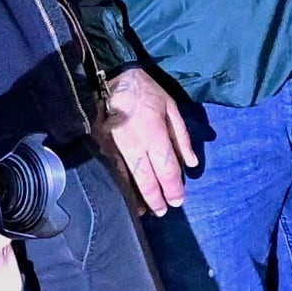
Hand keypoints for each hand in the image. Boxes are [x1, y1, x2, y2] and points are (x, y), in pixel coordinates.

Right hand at [100, 64, 196, 214]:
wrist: (108, 79)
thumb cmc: (145, 92)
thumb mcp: (171, 108)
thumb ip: (181, 137)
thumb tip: (191, 163)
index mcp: (155, 136)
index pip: (166, 169)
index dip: (172, 188)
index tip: (177, 201)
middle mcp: (135, 146)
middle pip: (147, 178)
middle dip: (156, 197)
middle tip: (163, 211)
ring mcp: (115, 147)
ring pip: (127, 178)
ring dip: (136, 196)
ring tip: (144, 211)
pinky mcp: (100, 146)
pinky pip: (111, 170)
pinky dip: (118, 184)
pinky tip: (122, 195)